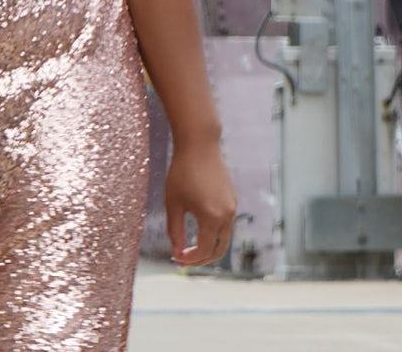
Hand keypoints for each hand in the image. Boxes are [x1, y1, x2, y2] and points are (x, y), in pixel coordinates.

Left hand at [164, 138, 236, 266]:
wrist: (200, 145)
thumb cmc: (181, 172)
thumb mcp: (173, 202)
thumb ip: (174, 230)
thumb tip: (176, 252)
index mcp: (212, 217)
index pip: (205, 250)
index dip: (191, 259)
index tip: (177, 259)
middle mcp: (227, 215)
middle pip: (219, 250)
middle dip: (202, 258)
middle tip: (184, 259)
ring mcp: (233, 207)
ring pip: (224, 238)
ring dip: (209, 247)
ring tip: (189, 247)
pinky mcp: (233, 200)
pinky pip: (226, 224)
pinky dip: (214, 233)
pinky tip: (198, 230)